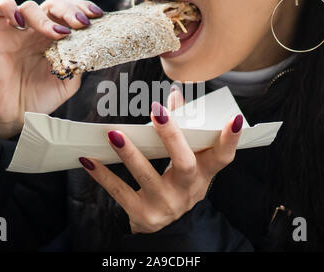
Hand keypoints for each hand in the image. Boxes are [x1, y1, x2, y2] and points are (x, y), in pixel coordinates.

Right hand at [0, 0, 103, 138]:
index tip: (98, 16)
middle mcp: (37, 31)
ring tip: (59, 34)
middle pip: (53, 4)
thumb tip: (92, 50)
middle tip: (82, 23)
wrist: (14, 115)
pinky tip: (20, 21)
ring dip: (47, 17)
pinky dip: (8, 7)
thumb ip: (79, 64)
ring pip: (30, 6)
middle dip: (70, 10)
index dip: (83, 8)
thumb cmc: (39, 98)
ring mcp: (17, 32)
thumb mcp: (68, 82)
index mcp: (55, 39)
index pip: (69, 12)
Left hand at [79, 87, 243, 233]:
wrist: (163, 227)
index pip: (223, 158)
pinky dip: (104, 176)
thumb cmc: (176, 184)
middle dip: (172, 137)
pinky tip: (89, 159)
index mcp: (203, 174)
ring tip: (114, 134)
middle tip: (158, 113)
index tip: (233, 119)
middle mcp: (188, 191)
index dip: (229, 140)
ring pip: (148, 177)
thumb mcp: (186, 163)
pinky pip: (121, 193)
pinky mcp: (143, 216)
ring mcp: (166, 205)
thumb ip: (181, 129)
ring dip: (131, 154)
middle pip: (185, 164)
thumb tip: (174, 95)